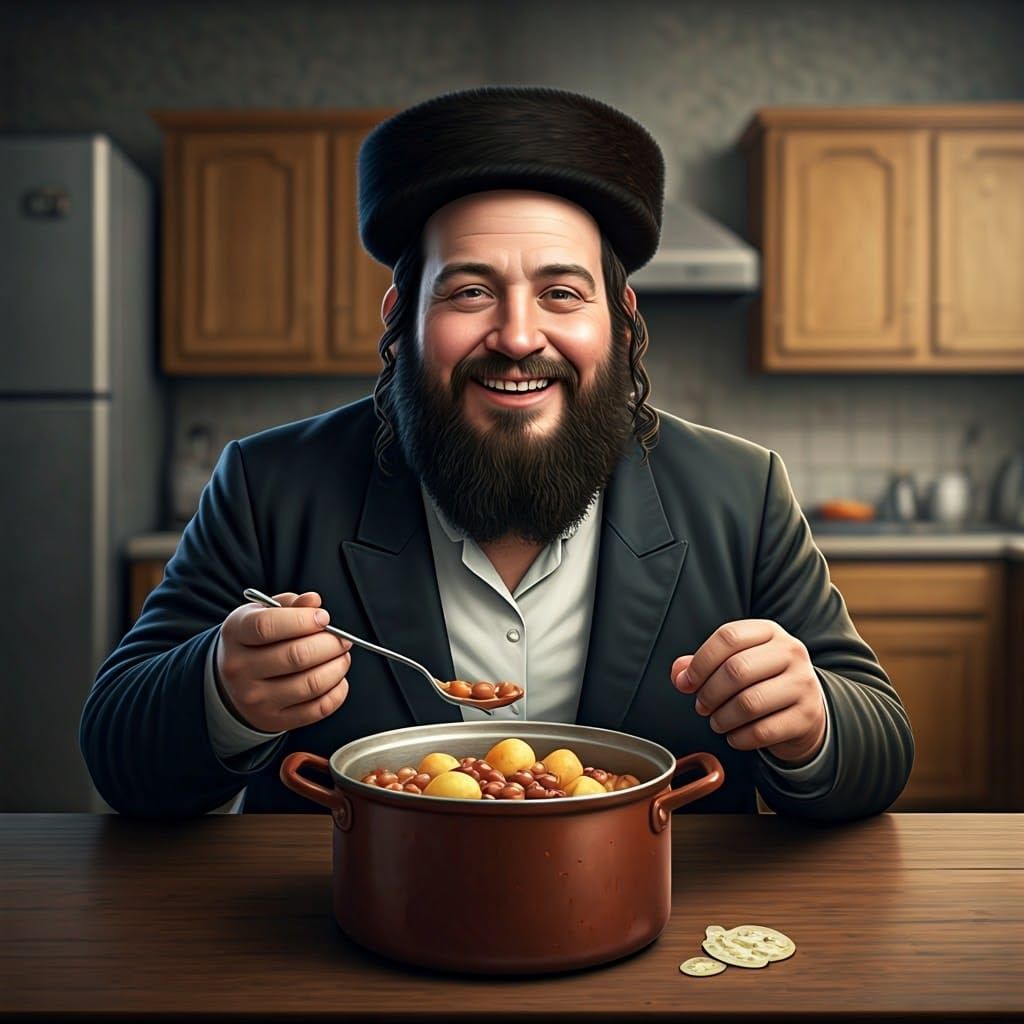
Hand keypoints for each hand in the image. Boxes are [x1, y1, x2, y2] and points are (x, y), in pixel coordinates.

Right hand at [216, 591, 351, 732]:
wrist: (230, 682)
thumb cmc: (254, 642)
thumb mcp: (262, 614)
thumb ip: (290, 604)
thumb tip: (314, 601)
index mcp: (236, 634)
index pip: (268, 626)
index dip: (303, 620)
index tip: (323, 618)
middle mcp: (240, 669)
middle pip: (296, 656)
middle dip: (330, 644)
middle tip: (341, 639)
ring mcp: (256, 698)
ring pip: (311, 684)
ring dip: (337, 667)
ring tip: (342, 657)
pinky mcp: (273, 720)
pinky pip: (317, 709)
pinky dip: (337, 692)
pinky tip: (337, 679)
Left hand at [671, 619, 825, 765]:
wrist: (806, 709)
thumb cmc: (763, 681)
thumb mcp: (737, 662)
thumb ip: (704, 664)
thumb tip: (680, 673)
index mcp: (769, 632)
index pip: (728, 637)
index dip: (700, 661)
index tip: (686, 682)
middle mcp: (791, 652)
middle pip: (737, 669)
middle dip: (709, 693)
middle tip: (701, 706)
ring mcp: (803, 684)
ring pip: (749, 703)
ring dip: (722, 718)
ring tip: (717, 722)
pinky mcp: (807, 716)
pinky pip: (762, 731)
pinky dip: (739, 738)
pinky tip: (735, 735)